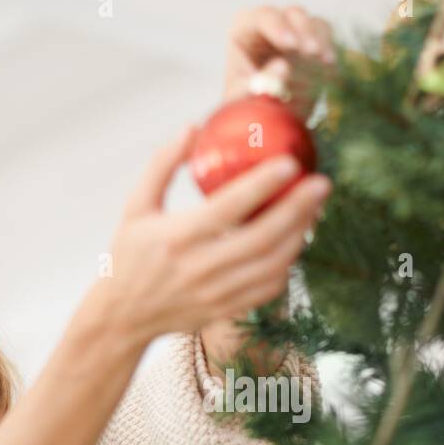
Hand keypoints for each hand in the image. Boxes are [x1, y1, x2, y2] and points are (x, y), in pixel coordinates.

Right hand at [101, 125, 331, 348]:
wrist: (122, 317)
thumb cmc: (129, 255)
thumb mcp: (136, 206)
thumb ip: (162, 165)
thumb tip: (194, 127)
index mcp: (177, 237)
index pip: (228, 207)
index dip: (262, 184)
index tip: (290, 163)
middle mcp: (200, 268)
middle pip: (262, 237)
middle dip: (298, 209)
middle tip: (321, 183)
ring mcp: (216, 293)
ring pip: (272, 265)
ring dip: (299, 235)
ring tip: (314, 209)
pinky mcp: (226, 309)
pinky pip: (268, 288)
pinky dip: (287, 264)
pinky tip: (295, 241)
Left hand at [223, 5, 334, 118]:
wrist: (263, 124)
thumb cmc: (246, 109)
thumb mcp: (246, 101)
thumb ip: (261, 83)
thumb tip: (283, 65)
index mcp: (244, 33)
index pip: (260, 18)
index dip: (276, 26)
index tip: (291, 45)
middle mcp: (269, 27)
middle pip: (290, 14)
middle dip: (304, 30)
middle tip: (312, 52)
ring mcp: (293, 33)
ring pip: (312, 22)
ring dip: (320, 39)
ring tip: (326, 62)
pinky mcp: (311, 43)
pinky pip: (325, 37)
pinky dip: (330, 49)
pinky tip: (330, 68)